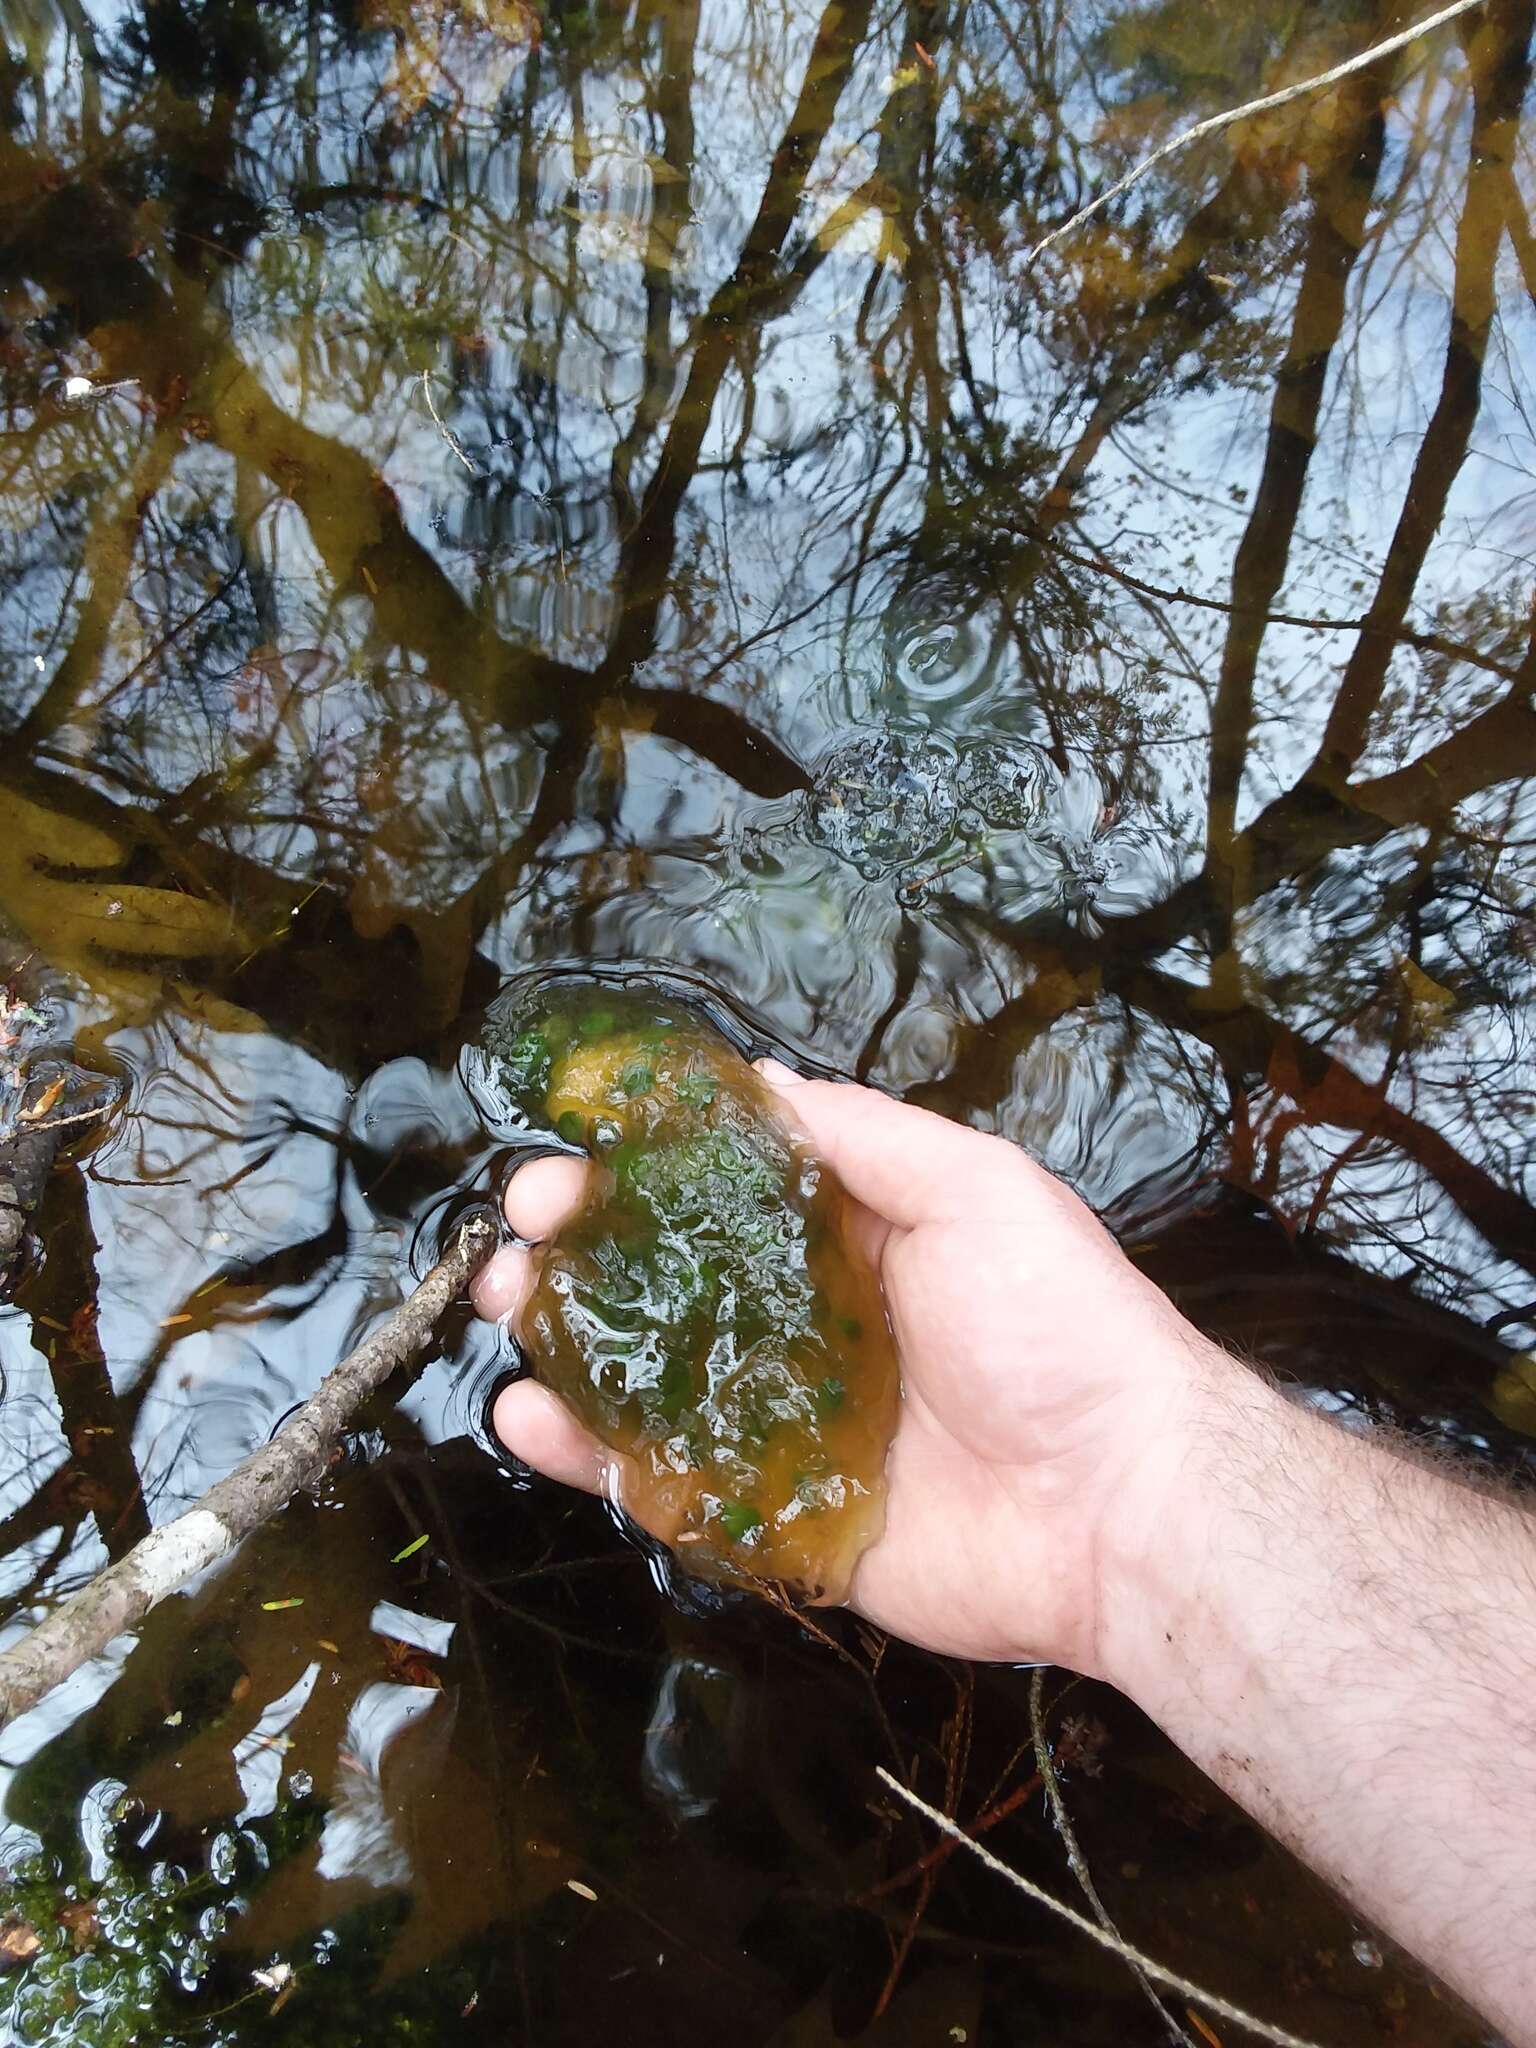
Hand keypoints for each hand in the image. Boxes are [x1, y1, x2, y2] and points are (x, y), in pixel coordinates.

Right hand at [471, 1065, 1214, 1674]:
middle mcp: (809, 1327)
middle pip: (668, 1280)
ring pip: (648, 1378)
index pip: (723, 1192)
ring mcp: (785, 1426)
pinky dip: (589, 1455)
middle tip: (523, 1230)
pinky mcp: (775, 1520)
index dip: (643, 1168)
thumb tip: (757, 1082)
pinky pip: (666, 1484)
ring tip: (505, 1305)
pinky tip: (529, 1416)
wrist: (1122, 1504)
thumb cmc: (1058, 1326)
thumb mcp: (972, 1188)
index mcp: (853, 1241)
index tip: (576, 1149)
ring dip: (566, 1340)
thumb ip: (861, 1136)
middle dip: (583, 1248)